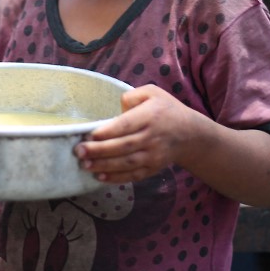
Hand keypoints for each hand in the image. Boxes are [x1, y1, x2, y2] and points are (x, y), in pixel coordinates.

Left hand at [74, 85, 195, 183]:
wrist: (190, 134)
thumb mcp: (153, 93)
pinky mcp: (153, 168)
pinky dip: (116, 178)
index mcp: (150, 116)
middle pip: (123, 146)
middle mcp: (152, 137)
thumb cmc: (166, 109)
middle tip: (79, 151)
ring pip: (126, 163)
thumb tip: (118, 106)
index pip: (126, 126)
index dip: (107, 132)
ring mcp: (153, 155)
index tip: (89, 135)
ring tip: (85, 165)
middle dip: (99, 151)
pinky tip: (100, 176)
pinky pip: (133, 175)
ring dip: (104, 166)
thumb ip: (133, 96)